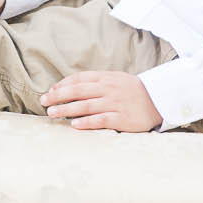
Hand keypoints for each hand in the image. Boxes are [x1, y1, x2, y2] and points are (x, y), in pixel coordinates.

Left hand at [40, 71, 161, 131]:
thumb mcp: (115, 79)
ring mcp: (115, 103)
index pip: (80, 78)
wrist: (158, 100)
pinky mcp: (121, 118)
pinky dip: (86, 122)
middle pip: (78, 91)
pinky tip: (74, 124)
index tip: (50, 91)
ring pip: (86, 106)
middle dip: (59, 96)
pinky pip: (101, 120)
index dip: (63, 84)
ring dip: (67, 109)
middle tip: (43, 101)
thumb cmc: (133, 91)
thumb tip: (72, 88)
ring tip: (52, 113)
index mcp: (106, 78)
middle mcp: (109, 89)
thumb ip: (96, 82)